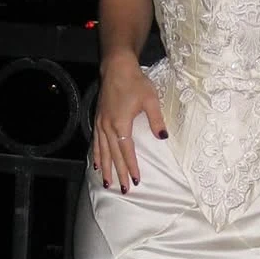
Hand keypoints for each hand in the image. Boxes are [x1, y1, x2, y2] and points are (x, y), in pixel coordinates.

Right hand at [93, 55, 168, 190]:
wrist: (117, 68)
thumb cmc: (136, 82)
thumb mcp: (151, 100)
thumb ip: (156, 120)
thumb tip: (163, 137)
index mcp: (121, 124)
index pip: (126, 151)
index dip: (131, 167)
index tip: (135, 180)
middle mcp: (108, 126)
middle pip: (114, 155)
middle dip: (118, 173)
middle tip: (123, 190)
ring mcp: (101, 123)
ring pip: (102, 151)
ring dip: (106, 168)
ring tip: (106, 183)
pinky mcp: (98, 119)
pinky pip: (96, 142)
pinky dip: (97, 155)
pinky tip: (97, 164)